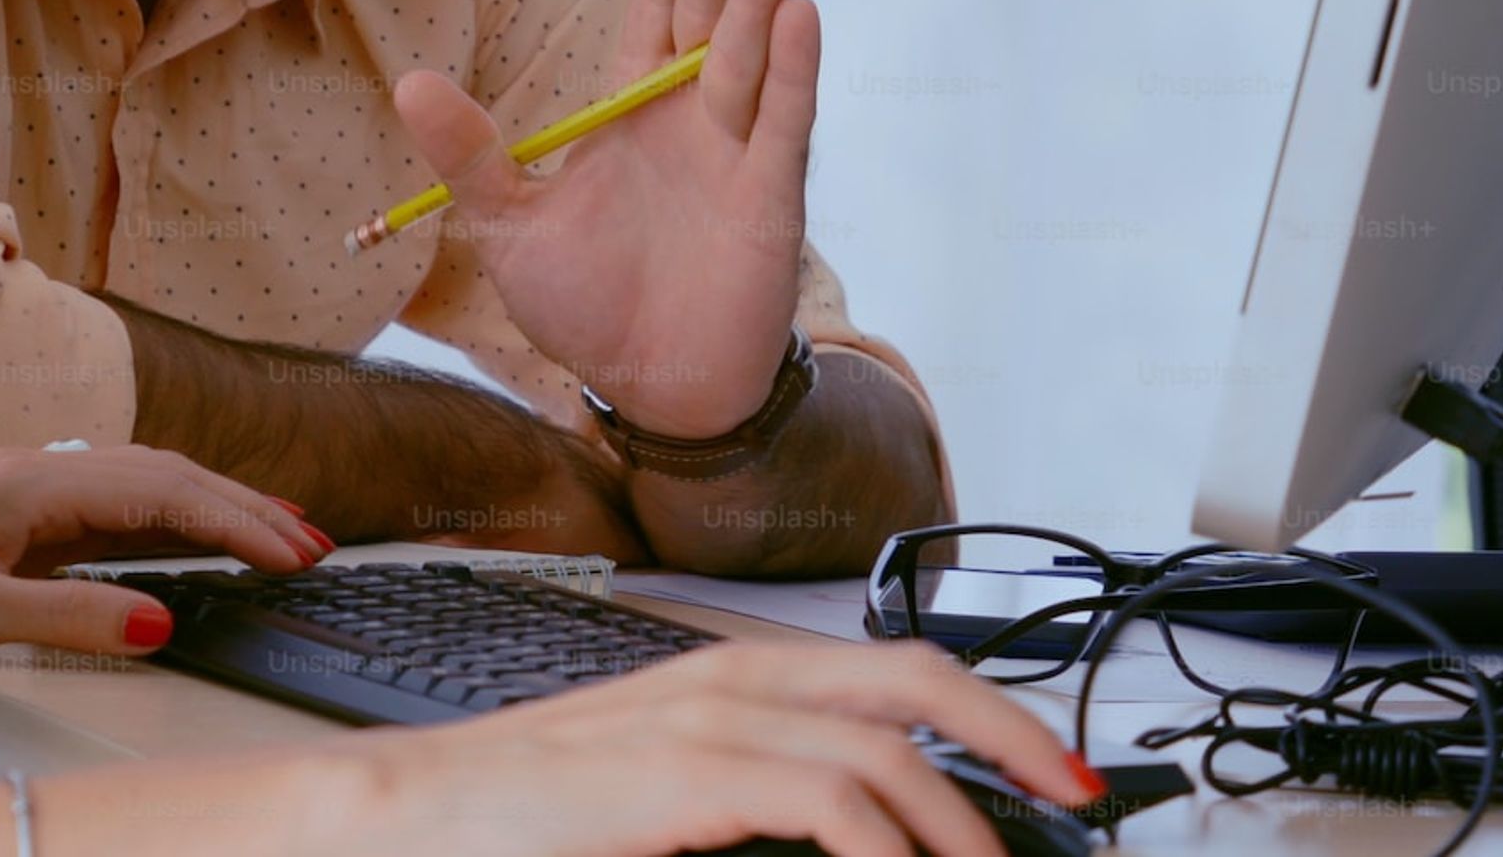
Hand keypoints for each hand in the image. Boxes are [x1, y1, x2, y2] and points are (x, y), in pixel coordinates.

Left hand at [0, 445, 332, 671]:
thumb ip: (65, 619)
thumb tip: (162, 620)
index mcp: (38, 482)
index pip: (166, 494)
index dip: (238, 522)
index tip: (294, 553)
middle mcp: (45, 473)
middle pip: (172, 479)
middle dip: (249, 509)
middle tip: (314, 546)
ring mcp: (36, 492)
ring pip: (153, 487)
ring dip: (220, 508)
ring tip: (282, 536)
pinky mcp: (25, 520)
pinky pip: (124, 510)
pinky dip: (178, 521)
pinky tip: (197, 539)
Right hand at [150, 637, 1104, 856]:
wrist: (421, 809)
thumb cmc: (540, 806)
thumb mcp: (675, 790)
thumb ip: (762, 794)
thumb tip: (864, 828)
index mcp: (739, 670)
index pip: (894, 664)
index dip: (992, 708)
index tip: (1057, 770)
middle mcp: (735, 675)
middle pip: (909, 678)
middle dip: (1012, 732)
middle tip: (1081, 796)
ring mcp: (708, 718)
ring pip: (880, 744)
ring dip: (961, 814)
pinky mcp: (682, 773)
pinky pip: (821, 798)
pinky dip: (884, 840)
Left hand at [394, 0, 814, 435]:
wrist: (652, 390)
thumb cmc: (586, 307)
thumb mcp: (510, 224)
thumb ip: (471, 153)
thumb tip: (407, 80)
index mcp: (632, 112)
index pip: (651, 10)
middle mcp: (691, 117)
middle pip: (703, 12)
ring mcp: (737, 151)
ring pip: (750, 53)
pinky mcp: (772, 196)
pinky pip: (785, 121)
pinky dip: (793, 69)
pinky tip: (797, 11)